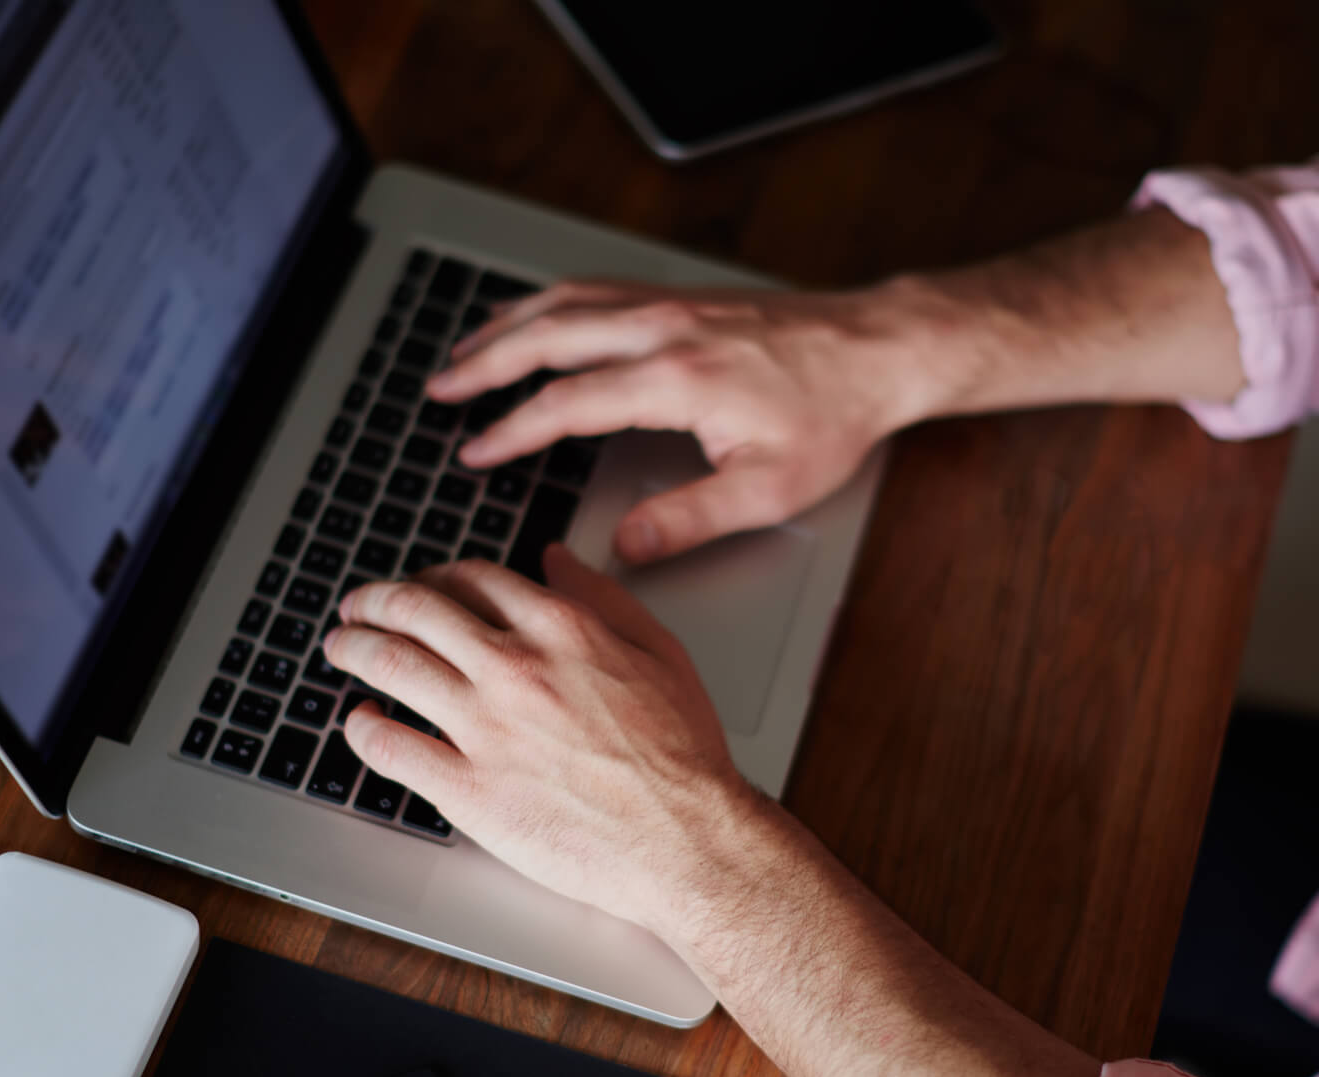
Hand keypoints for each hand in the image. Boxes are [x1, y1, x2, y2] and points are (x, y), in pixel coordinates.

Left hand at [321, 547, 767, 937]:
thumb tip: (557, 560)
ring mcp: (485, 728)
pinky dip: (362, 731)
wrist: (687, 840)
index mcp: (561, 629)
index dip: (436, 577)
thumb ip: (603, 598)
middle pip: (417, 610)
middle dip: (376, 602)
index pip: (474, 579)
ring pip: (391, 666)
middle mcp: (515, 668)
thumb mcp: (660, 652)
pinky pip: (391, 749)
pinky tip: (359, 724)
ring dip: (354, 650)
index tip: (423, 586)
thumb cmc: (683, 757)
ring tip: (341, 650)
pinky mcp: (468, 790)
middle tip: (358, 608)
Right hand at [426, 279, 936, 562]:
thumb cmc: (833, 417)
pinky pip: (595, 289)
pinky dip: (548, 302)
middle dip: (484, 365)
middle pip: (547, 336)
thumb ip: (687, 519)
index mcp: (675, 378)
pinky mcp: (682, 296)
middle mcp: (663, 329)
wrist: (880, 349)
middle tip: (438, 391)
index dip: (510, 431)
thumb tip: (623, 547)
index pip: (566, 403)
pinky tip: (533, 316)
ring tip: (464, 352)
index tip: (473, 453)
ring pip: (565, 302)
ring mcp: (671, 304)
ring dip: (507, 325)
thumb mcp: (767, 489)